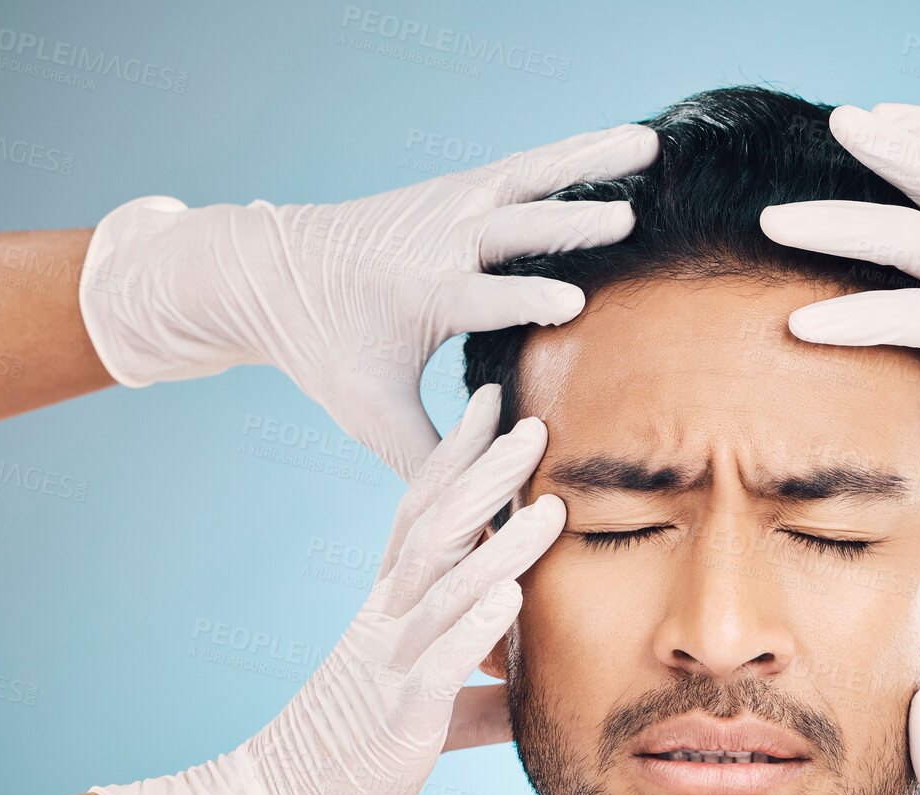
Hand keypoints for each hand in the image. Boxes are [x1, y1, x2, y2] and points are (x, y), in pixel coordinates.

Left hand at [79, 123, 657, 480]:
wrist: (268, 267)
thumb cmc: (323, 347)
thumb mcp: (368, 413)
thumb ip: (428, 462)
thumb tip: (480, 526)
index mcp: (419, 293)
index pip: (480, 298)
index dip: (524, 301)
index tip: (574, 303)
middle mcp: (438, 238)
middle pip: (513, 226)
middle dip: (568, 223)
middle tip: (627, 219)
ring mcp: (449, 204)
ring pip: (530, 176)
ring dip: (589, 160)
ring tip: (650, 144)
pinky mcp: (458, 188)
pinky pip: (527, 166)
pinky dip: (575, 153)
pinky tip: (623, 143)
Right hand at [92, 385, 559, 794]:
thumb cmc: (354, 759)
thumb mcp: (428, 712)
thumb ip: (479, 692)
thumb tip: (531, 694)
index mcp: (390, 612)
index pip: (422, 515)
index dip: (456, 457)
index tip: (494, 402)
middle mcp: (386, 625)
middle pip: (434, 531)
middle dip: (484, 476)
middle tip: (533, 424)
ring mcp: (388, 669)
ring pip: (443, 591)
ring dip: (499, 545)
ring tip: (551, 508)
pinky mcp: (398, 722)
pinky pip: (436, 666)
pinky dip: (473, 628)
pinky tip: (510, 594)